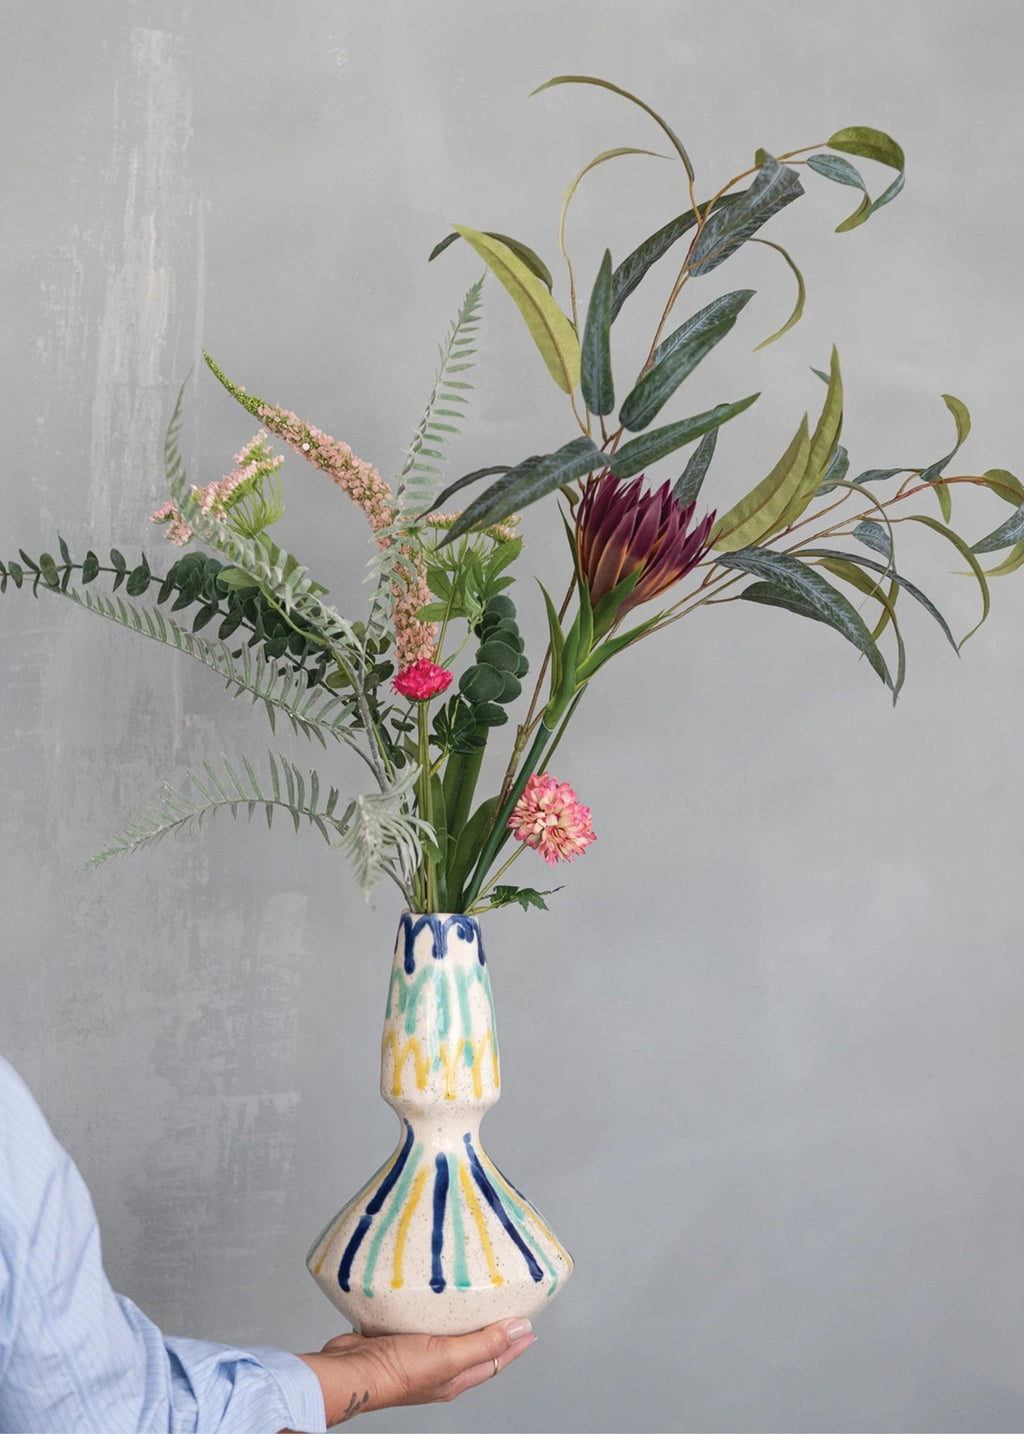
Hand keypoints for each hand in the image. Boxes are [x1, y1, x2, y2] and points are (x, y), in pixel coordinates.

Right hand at [294, 1316, 535, 1425]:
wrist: (350, 1370)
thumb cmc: (396, 1370)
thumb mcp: (448, 1356)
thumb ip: (484, 1343)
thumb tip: (521, 1330)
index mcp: (455, 1377)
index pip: (495, 1358)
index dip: (514, 1343)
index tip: (530, 1326)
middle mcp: (439, 1367)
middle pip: (474, 1346)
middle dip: (491, 1328)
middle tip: (505, 1302)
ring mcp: (417, 1352)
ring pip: (447, 1331)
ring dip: (460, 1315)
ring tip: (471, 1291)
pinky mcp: (397, 1337)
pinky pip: (421, 1320)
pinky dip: (431, 1308)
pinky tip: (430, 1292)